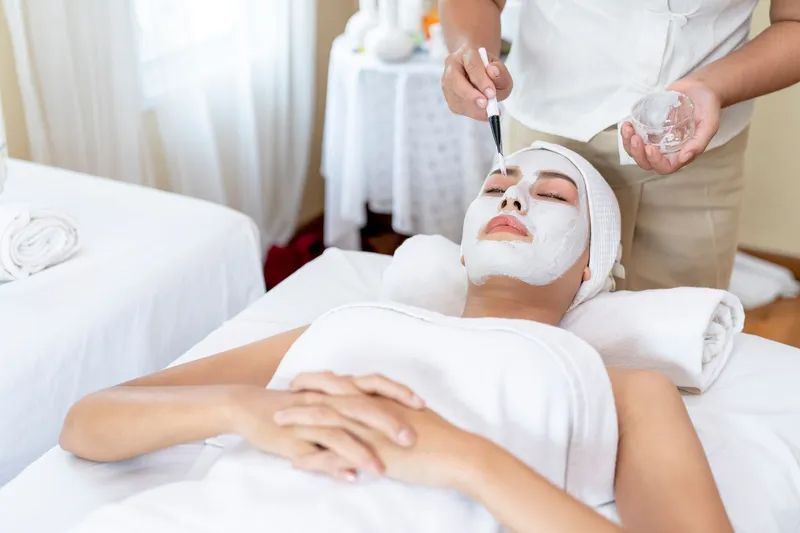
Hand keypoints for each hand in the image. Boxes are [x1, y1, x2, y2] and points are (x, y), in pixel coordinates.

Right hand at [229, 372, 423, 481]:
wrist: (250, 407)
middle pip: (363, 406)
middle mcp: (329, 399)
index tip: (424, 404)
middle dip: (389, 422)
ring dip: (363, 450)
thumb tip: (382, 416)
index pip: (375, 384)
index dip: (398, 392)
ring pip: (341, 430)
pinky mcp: (296, 436)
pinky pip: (317, 450)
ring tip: (383, 469)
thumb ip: (353, 408)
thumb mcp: (328, 404)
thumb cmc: (295, 407)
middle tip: (412, 439)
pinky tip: (351, 477)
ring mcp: (312, 418)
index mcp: (339, 389)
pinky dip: (335, 463)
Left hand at [276, 395, 487, 488]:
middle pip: (329, 395)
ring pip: (326, 419)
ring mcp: (369, 430)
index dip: (321, 380)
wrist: (458, 454)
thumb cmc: (441, 437)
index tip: (304, 380)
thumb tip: (385, 410)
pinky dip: (313, 459)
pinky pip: (335, 455)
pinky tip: (296, 463)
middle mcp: (371, 408)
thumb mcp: (412, 415)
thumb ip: (393, 410)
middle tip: (282, 393)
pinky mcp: (371, 453)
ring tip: (278, 422)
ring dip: (299, 420)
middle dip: (302, 393)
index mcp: (381, 398)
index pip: (344, 383)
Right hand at [441, 43, 512, 120]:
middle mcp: (452, 64)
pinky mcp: (447, 95)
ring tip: (487, 111)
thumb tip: (493, 72)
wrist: (478, 71)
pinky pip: (455, 106)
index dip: (481, 80)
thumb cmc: (490, 71)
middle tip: (485, 105)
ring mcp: (446, 80)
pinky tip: (481, 112)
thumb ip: (501, 73)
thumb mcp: (501, 70)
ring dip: (471, 107)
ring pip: (454, 95)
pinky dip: (470, 112)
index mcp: (467, 52)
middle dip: (471, 96)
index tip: (491, 94)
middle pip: (455, 80)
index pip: (472, 65)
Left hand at [621, 77, 720, 173]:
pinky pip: (634, 137)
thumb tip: (684, 158)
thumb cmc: (707, 107)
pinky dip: (627, 133)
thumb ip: (699, 142)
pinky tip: (627, 124)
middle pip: (646, 162)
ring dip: (628, 144)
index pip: (665, 167)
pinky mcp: (648, 129)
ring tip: (628, 129)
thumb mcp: (709, 124)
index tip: (650, 148)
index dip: (655, 161)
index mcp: (681, 153)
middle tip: (635, 138)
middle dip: (637, 153)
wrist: (700, 89)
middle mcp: (667, 150)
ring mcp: (656, 140)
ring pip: (637, 151)